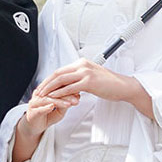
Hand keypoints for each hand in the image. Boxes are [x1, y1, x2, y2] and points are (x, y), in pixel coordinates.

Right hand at [23, 89, 79, 137]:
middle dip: (66, 94)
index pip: (58, 86)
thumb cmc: (47, 116)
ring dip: (59, 101)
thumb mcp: (59, 111)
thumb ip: (66, 104)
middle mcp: (40, 94)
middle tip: (77, 97)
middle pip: (53, 91)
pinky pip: (39, 109)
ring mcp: (35, 103)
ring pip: (48, 99)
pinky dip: (46, 108)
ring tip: (69, 103)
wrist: (33, 127)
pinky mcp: (32, 112)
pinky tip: (53, 107)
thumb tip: (76, 97)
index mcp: (46, 91)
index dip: (69, 88)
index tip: (79, 90)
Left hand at [36, 58, 152, 117]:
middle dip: (46, 83)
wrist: (123, 86)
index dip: (49, 78)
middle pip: (58, 73)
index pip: (60, 70)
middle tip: (37, 91)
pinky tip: (55, 98)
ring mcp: (85, 72)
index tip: (42, 86)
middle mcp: (82, 65)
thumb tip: (70, 84)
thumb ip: (80, 78)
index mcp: (82, 63)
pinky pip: (70, 88)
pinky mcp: (89, 82)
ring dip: (50, 88)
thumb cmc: (109, 84)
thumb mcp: (92, 77)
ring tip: (42, 96)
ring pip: (61, 79)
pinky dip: (60, 93)